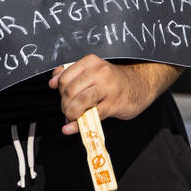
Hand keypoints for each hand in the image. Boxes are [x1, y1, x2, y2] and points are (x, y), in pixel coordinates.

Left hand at [48, 55, 165, 135]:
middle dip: (64, 104)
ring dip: (70, 113)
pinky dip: (77, 125)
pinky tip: (71, 129)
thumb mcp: (92, 71)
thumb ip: (71, 74)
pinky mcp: (114, 104)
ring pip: (79, 102)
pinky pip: (91, 116)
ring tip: (72, 117)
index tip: (64, 97)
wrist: (138, 86)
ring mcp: (107, 88)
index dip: (59, 91)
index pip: (64, 77)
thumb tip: (51, 82)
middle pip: (69, 91)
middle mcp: (99, 72)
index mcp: (91, 62)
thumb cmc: (112, 80)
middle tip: (68, 111)